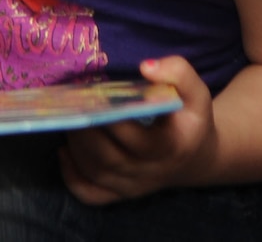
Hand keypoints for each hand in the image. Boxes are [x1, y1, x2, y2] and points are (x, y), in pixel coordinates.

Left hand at [60, 56, 214, 202]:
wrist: (197, 157)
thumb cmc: (190, 119)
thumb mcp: (196, 94)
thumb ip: (179, 73)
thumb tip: (146, 67)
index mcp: (171, 147)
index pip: (135, 139)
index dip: (109, 118)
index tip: (92, 94)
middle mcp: (151, 172)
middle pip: (107, 157)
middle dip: (83, 131)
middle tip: (71, 105)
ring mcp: (134, 186)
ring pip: (95, 172)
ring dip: (75, 146)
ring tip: (69, 119)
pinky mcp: (121, 194)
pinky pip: (90, 193)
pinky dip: (71, 175)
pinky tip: (65, 151)